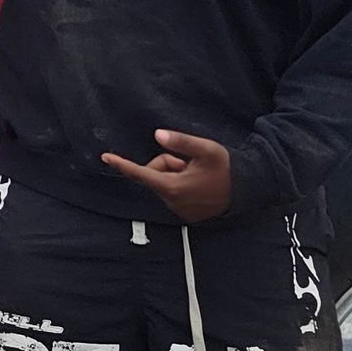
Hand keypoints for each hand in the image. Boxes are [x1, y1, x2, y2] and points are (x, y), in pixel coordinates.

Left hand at [101, 130, 232, 223]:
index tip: (105, 157)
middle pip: (155, 174)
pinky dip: (180, 184)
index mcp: (173, 187)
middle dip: (166, 163)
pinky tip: (198, 183)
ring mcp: (178, 210)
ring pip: (164, 183)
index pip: (141, 173)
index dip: (122, 164)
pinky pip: (172, 193)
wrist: (246, 191)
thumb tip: (158, 135)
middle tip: (188, 162)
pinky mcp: (185, 214)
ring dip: (175, 174)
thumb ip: (181, 142)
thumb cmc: (225, 168)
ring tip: (196, 173)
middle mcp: (172, 201)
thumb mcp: (205, 149)